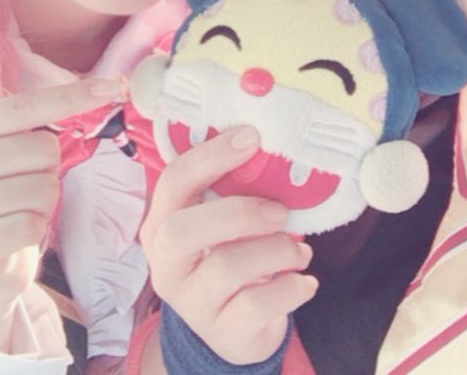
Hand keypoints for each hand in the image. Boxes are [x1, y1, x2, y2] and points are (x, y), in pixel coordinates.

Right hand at [0, 27, 120, 349]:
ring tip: (16, 209)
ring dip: (42, 202)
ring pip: (42, 187)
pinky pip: (31, 224)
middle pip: (41, 149)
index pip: (23, 107)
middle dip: (46, 169)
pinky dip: (33, 230)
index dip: (72, 97)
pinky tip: (12, 235)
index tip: (115, 87)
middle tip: (21, 184)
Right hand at [139, 128, 317, 365]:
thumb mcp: (221, 225)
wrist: (235, 329)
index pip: (173, 181)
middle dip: (239, 213)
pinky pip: (257, 304)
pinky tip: (304, 282)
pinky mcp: (222, 330)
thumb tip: (275, 152)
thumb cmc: (230, 257)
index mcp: (162, 224)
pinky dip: (291, 287)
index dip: (210, 156)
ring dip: (277, 251)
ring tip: (300, 252)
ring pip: (227, 267)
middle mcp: (166, 264)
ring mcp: (191, 301)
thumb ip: (233, 192)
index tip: (251, 137)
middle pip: (182, 231)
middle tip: (281, 212)